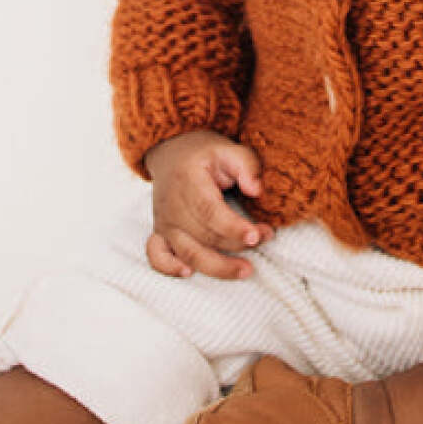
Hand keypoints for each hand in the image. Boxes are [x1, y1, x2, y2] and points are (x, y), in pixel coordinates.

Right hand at [143, 130, 273, 281]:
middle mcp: (172, 206)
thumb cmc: (205, 155)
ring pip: (187, 253)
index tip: (257, 234)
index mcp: (188, 182)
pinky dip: (169, 268)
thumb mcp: (228, 150)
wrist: (171, 153)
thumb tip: (256, 190)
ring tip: (246, 270)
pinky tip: (189, 273)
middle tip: (265, 238)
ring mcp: (164, 223)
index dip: (233, 227)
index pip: (209, 212)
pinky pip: (157, 257)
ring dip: (217, 267)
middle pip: (204, 236)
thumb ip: (246, 166)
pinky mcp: (160, 233)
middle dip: (238, 243)